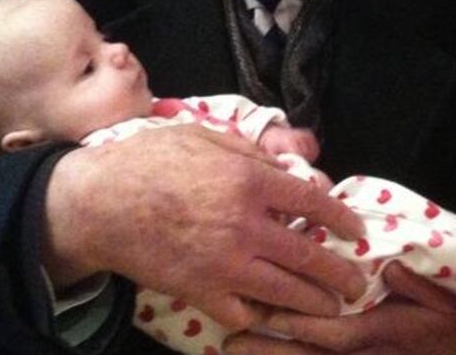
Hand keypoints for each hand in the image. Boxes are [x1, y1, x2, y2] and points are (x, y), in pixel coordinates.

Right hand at [40, 125, 365, 329]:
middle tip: (356, 284)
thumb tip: (290, 169)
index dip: (341, 218)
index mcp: (249, 181)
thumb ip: (252, 154)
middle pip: (309, 257)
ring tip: (333, 308)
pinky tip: (277, 315)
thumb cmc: (150, 161)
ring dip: (317, 303)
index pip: (313, 202)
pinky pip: (244, 313)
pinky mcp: (201, 292)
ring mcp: (224, 264)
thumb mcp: (205, 137)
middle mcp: (245, 226)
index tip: (355, 230)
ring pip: (286, 292)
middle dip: (340, 275)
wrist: (98, 204)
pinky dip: (264, 317)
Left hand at [224, 262, 455, 353]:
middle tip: (233, 340)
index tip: (275, 312)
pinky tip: (248, 352)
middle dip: (272, 350)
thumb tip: (393, 268)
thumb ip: (418, 284)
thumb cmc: (440, 318)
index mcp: (382, 333)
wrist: (445, 348)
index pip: (339, 334)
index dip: (307, 326)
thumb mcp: (441, 299)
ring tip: (229, 347)